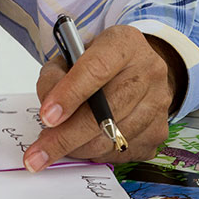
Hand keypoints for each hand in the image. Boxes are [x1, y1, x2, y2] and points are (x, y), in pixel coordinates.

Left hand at [22, 25, 186, 171]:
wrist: (139, 68)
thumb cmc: (99, 62)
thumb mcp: (71, 55)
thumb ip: (54, 77)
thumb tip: (49, 113)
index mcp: (124, 44)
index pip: (96, 69)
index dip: (70, 95)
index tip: (46, 117)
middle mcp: (148, 71)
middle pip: (105, 112)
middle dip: (66, 137)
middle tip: (38, 154)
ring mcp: (158, 102)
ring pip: (113, 138)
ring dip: (79, 149)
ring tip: (57, 147)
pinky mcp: (160, 130)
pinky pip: (123, 152)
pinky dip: (98, 154)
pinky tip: (84, 145)